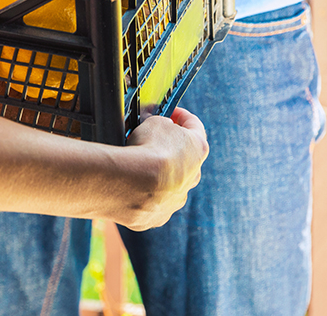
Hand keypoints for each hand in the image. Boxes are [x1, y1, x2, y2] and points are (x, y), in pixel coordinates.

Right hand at [116, 107, 208, 230]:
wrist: (132, 184)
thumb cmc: (147, 150)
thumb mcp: (155, 122)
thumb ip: (161, 124)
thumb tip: (158, 128)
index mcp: (198, 149)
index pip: (195, 126)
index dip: (181, 115)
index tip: (171, 111)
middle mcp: (193, 176)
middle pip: (185, 159)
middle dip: (169, 149)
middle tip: (151, 140)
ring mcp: (177, 198)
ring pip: (170, 183)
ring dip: (157, 174)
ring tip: (135, 164)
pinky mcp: (157, 215)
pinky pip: (151, 201)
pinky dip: (142, 192)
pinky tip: (128, 184)